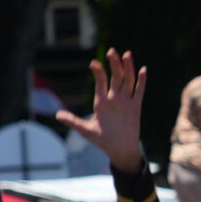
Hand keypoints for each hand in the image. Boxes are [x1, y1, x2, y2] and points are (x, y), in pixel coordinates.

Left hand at [58, 49, 149, 172]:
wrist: (119, 150)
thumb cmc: (102, 140)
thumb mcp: (86, 131)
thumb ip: (73, 121)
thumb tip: (58, 115)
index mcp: (101, 102)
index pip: (100, 82)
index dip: (98, 73)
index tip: (93, 63)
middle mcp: (114, 99)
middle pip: (115, 77)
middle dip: (114, 64)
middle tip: (112, 51)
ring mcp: (126, 102)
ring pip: (128, 81)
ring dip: (128, 68)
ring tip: (127, 54)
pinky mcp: (136, 108)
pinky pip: (139, 92)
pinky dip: (141, 82)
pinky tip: (142, 70)